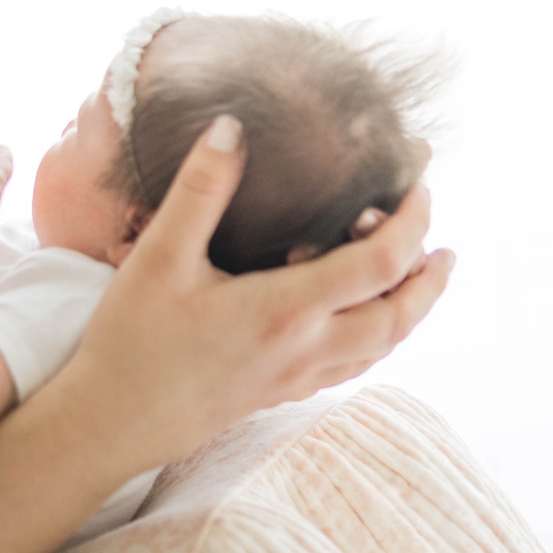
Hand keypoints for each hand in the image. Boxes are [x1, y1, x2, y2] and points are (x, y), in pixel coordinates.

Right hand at [50, 116, 453, 477]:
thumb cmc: (132, 341)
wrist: (110, 424)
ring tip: (422, 278)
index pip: (380, 264)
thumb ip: (202, 189)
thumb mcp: (160, 256)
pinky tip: (361, 321)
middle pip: (400, 316)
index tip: (420, 186)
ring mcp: (296, 378)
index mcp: (286, 310)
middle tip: (442, 241)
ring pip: (381, 348)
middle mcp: (305, 349)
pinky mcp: (279, 394)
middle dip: (431, 276)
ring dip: (411, 310)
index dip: (412, 221)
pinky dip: (376, 338)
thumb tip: (234, 127)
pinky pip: (351, 366)